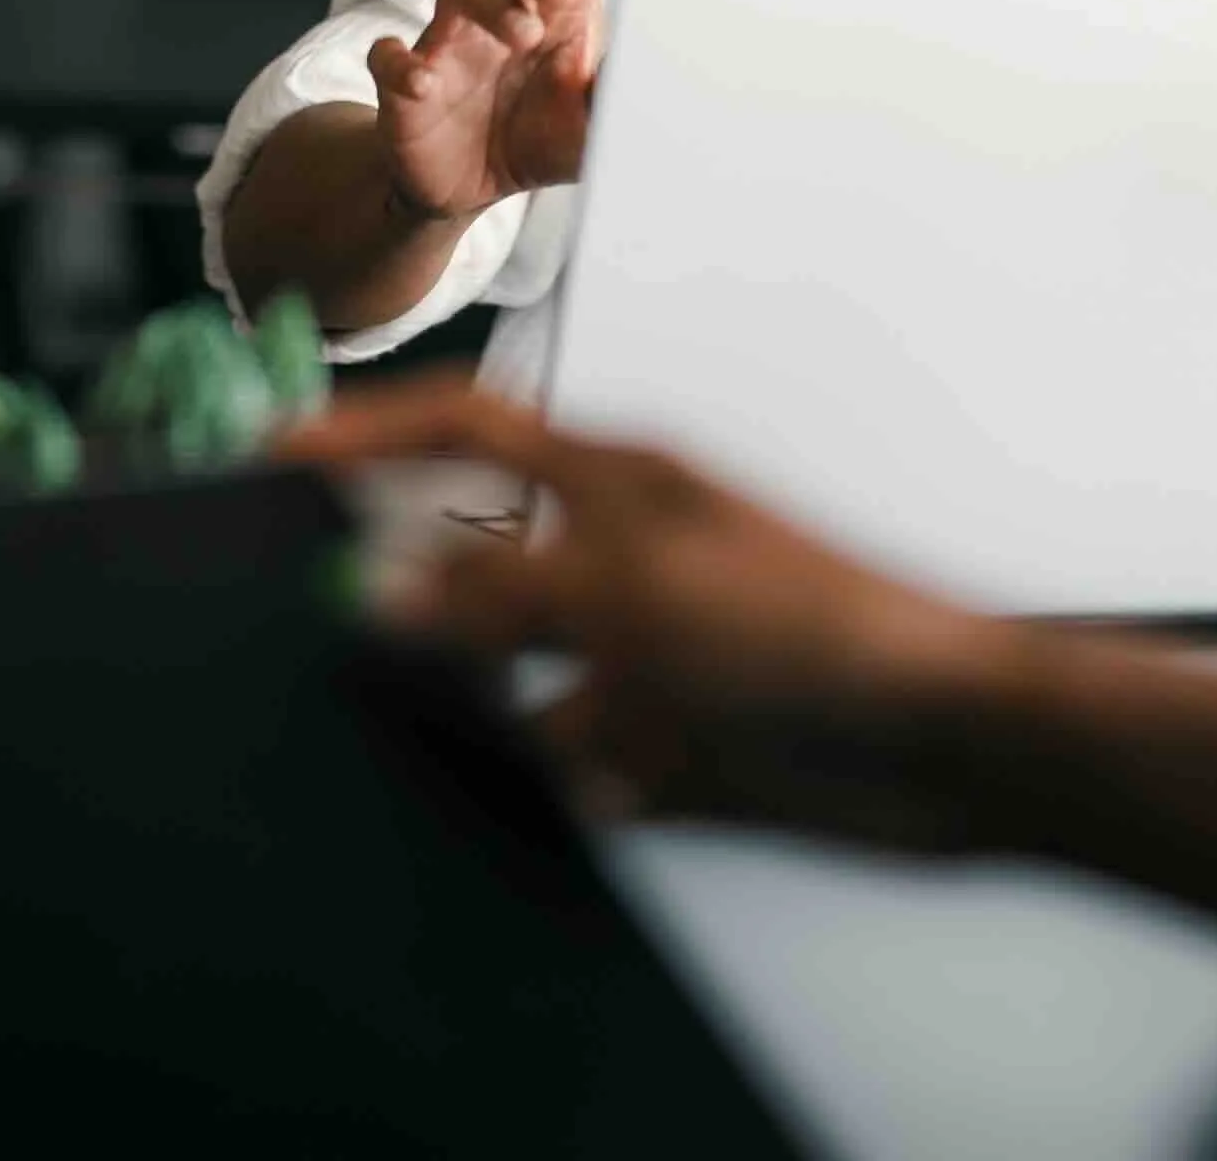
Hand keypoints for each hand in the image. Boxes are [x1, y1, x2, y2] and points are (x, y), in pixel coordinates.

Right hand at [284, 380, 1021, 846]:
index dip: (365, 430)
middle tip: (299, 610)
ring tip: (395, 718)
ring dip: (462, 696)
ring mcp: (640, 652)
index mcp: (613, 480)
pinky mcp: (664, 742)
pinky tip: (534, 788)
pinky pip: (565, 759)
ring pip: (509, 670)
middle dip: (396, 581)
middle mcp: (618, 558)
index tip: (271, 455)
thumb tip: (371, 586)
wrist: (945, 746)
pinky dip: (540, 779)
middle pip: (472, 552)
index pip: (461, 428)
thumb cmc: (819, 626)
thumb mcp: (634, 590)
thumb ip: (496, 590)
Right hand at [365, 0, 617, 219]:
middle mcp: (503, 8)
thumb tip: (659, 81)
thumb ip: (620, 99)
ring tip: (523, 34)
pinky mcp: (405, 81)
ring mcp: (451, 38)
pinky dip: (401, 63)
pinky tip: (424, 81)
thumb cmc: (540, 137)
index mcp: (557, 11)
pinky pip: (388, 55)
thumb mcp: (592, 127)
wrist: (471, 187)